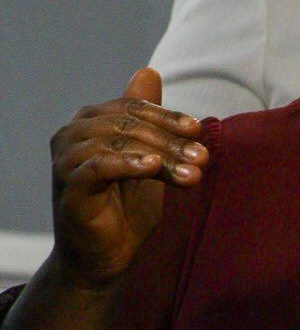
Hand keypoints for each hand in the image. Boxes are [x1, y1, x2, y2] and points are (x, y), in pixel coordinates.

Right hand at [50, 67, 206, 290]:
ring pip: (117, 142)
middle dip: (170, 141)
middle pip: (127, 124)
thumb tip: (149, 71)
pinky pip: (99, 166)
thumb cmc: (125, 209)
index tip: (199, 131)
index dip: (167, 117)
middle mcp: (72, 134)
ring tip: (192, 174)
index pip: (132, 108)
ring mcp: (66, 159)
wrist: (106, 258)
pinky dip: (127, 164)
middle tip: (203, 158)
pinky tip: (152, 169)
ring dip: (159, 156)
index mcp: (90, 122)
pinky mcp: (68, 186)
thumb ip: (149, 121)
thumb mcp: (147, 160)